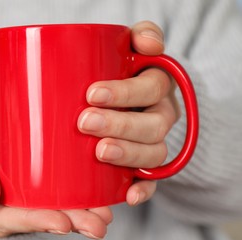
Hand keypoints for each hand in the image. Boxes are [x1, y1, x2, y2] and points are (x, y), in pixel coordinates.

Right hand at [0, 139, 112, 239]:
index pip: (15, 220)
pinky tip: (101, 200)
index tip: (62, 223)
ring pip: (55, 214)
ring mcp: (27, 205)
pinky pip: (59, 202)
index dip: (39, 222)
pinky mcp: (39, 196)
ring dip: (82, 216)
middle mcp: (11, 214)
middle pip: (42, 221)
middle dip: (72, 223)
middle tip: (98, 225)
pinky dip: (80, 202)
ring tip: (106, 216)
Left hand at [77, 21, 180, 205]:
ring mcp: (154, 142)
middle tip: (86, 122)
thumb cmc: (118, 74)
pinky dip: (144, 189)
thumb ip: (140, 38)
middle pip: (153, 124)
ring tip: (100, 152)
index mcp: (156, 86)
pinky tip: (129, 194)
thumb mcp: (129, 49)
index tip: (92, 94)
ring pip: (153, 153)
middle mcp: (160, 115)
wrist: (124, 101)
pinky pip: (153, 181)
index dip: (126, 92)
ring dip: (128, 154)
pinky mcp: (145, 166)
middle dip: (120, 124)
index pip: (151, 86)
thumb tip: (147, 41)